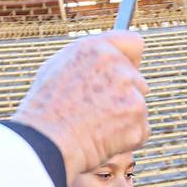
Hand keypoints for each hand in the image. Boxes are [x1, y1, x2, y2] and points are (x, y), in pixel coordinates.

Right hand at [12, 32, 148, 176]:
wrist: (47, 142)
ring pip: (138, 107)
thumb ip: (89, 60)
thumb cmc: (45, 110)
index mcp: (97, 49)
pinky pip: (140, 130)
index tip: (129, 70)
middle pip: (137, 80)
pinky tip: (104, 140)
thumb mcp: (57, 69)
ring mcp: (131, 92)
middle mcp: (118, 65)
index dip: (131, 59)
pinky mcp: (138, 118)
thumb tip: (109, 59)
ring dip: (124, 118)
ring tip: (95, 128)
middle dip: (124, 95)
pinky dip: (127, 139)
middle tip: (98, 112)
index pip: (134, 43)